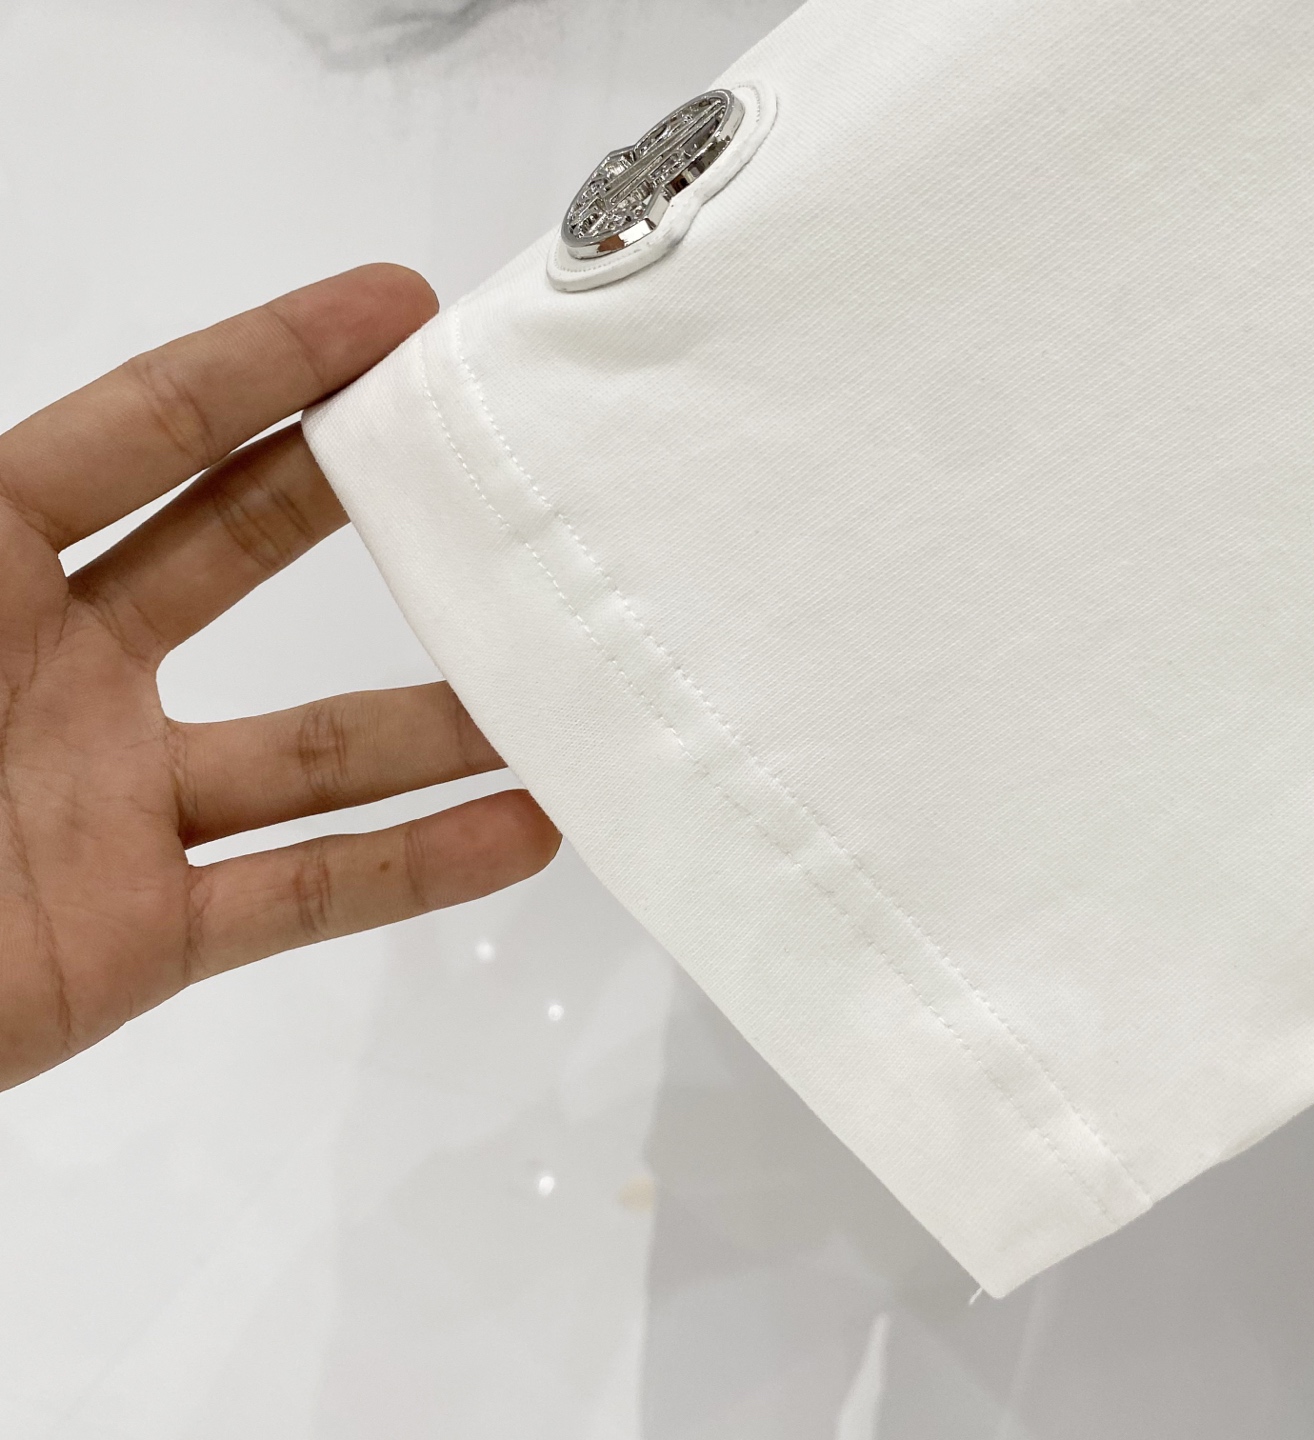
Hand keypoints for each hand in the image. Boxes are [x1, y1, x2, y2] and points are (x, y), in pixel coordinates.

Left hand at [0, 265, 560, 1090]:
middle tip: (482, 448)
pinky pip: (305, 890)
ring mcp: (115, 804)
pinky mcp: (142, 935)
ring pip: (311, 747)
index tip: (392, 315)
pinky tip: (521, 831)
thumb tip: (23, 442)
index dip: (270, 362)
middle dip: (359, 486)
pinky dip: (420, 865)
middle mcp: (63, 670)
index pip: (143, 434)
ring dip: (439, 715)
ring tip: (549, 674)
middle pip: (242, 553)